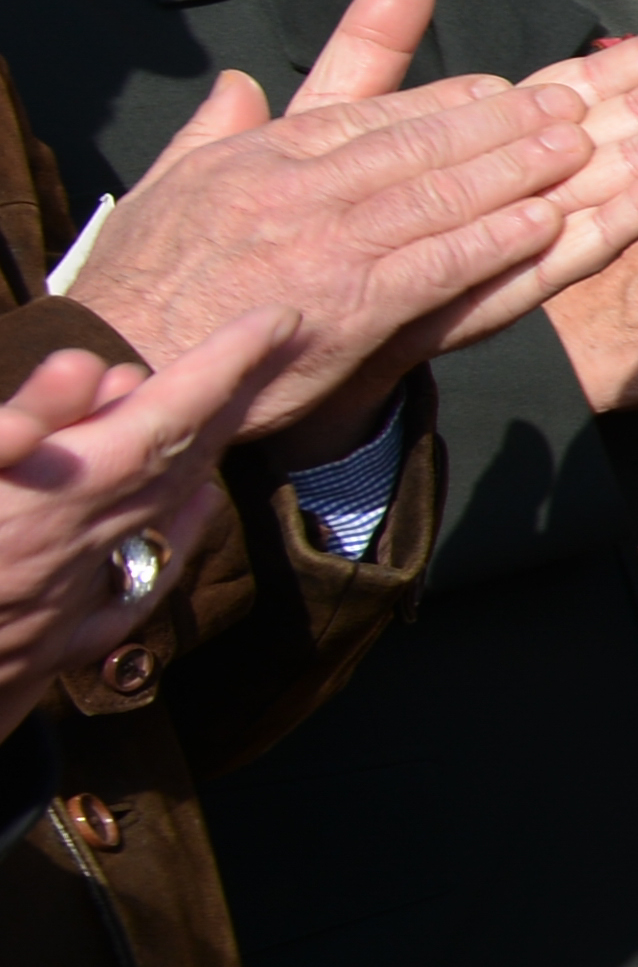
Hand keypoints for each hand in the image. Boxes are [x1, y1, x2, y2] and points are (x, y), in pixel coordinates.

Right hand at [0, 334, 258, 716]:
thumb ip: (25, 420)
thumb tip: (94, 367)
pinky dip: (173, 533)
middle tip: (282, 342)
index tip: (282, 321)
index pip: (167, 415)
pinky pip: (137, 580)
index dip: (228, 365)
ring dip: (204, 454)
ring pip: (164, 514)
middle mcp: (85, 547)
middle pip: (183, 461)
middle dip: (236, 397)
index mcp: (62, 498)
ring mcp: (73, 600)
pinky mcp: (50, 644)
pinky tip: (190, 513)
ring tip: (235, 406)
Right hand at [53, 0, 637, 451]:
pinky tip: (545, 223)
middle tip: (566, 104)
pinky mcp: (348, 308)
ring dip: (515, 169)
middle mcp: (296, 190)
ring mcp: (325, 247)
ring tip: (576, 147)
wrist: (125, 363)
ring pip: (438, 194)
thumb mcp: (170, 185)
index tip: (503, 88)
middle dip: (500, 121)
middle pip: (417, 143)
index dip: (445, 100)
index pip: (368, 114)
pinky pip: (437, 265)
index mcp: (259, 157)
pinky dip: (494, 241)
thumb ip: (217, 129)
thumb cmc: (145, 282)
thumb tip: (242, 83)